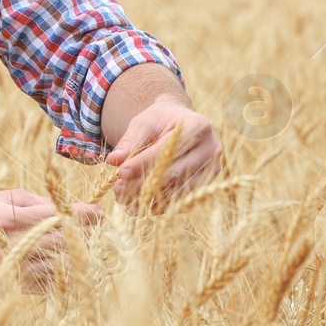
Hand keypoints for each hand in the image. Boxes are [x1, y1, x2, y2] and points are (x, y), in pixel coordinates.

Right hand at [0, 189, 100, 288]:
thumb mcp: (6, 197)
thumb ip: (37, 202)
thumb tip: (65, 208)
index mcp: (17, 218)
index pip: (62, 216)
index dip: (85, 214)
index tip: (99, 212)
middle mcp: (18, 243)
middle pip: (66, 242)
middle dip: (85, 235)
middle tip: (94, 230)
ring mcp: (15, 267)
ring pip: (60, 266)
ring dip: (77, 257)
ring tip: (83, 249)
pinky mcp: (12, 283)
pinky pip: (46, 284)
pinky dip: (61, 277)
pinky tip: (68, 268)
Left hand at [105, 97, 222, 207]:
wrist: (177, 124)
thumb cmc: (160, 121)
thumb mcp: (143, 124)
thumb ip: (130, 141)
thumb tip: (114, 160)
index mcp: (198, 126)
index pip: (168, 149)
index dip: (143, 162)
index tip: (121, 172)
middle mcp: (211, 149)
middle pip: (175, 173)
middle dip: (144, 183)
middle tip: (119, 188)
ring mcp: (212, 169)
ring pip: (178, 190)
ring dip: (150, 197)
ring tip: (124, 198)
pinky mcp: (206, 185)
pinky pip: (181, 200)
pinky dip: (158, 205)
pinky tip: (138, 205)